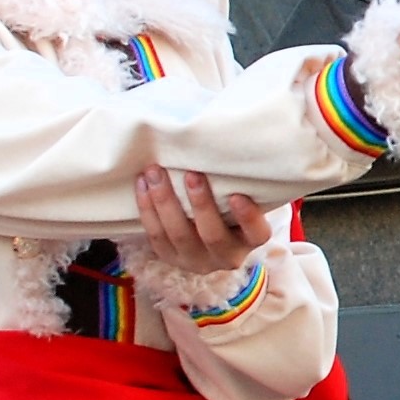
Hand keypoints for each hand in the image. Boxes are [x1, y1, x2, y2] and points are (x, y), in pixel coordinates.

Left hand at [133, 168, 274, 276]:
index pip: (257, 234)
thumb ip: (239, 180)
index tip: (237, 195)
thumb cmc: (228, 202)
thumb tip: (228, 139)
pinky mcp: (170, 257)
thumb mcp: (242, 196)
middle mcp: (226, 256)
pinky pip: (155, 236)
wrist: (204, 233)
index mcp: (250, 240)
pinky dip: (147, 209)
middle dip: (200, 204)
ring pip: (179, 235)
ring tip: (155, 172)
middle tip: (191, 174)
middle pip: (212, 235)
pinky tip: (142, 184)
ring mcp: (196, 260)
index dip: (248, 217)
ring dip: (165, 201)